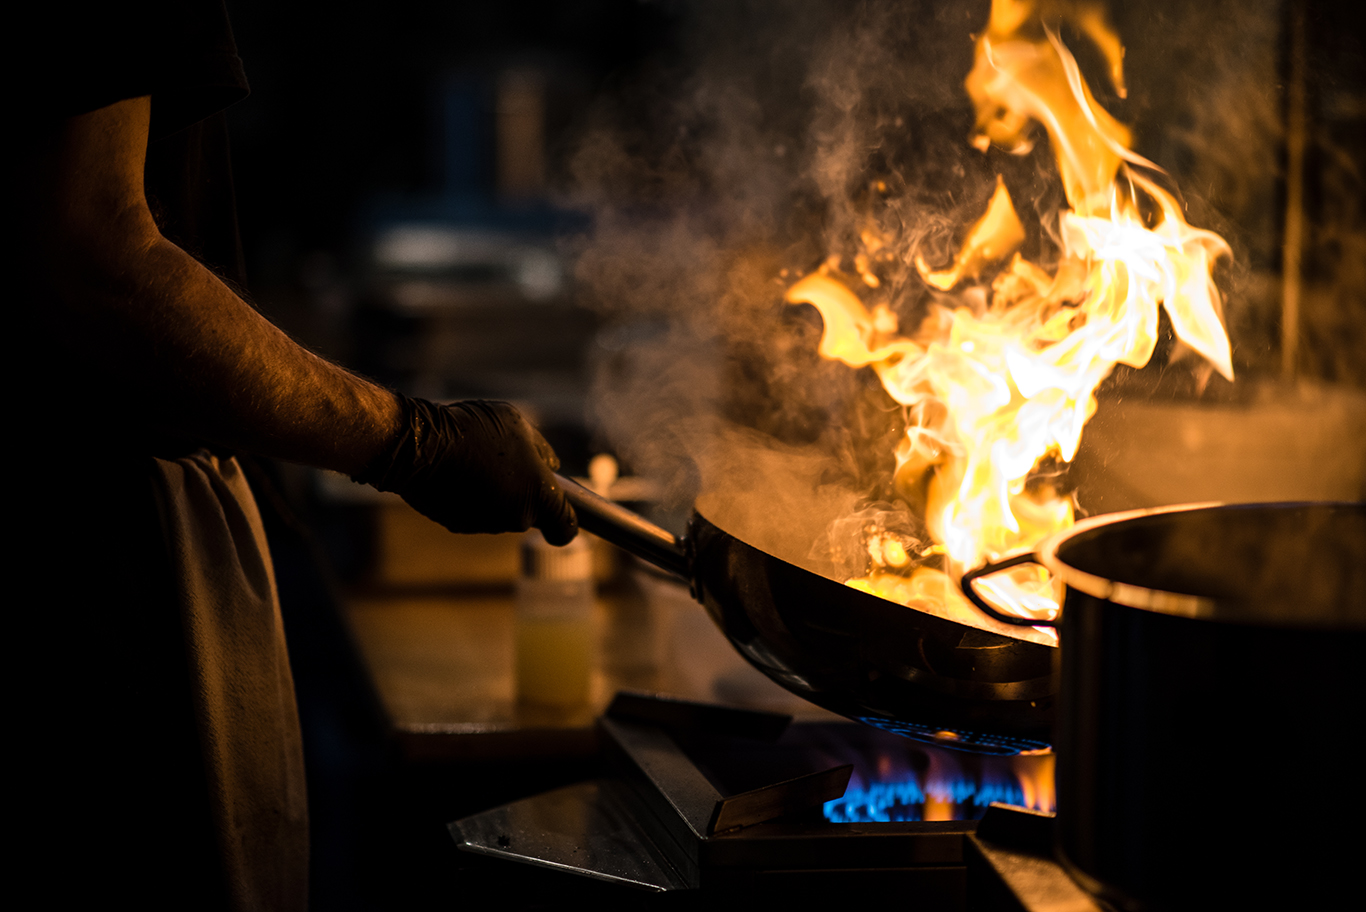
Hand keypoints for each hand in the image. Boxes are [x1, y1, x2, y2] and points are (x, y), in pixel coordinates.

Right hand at [354, 397, 576, 544]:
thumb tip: (551, 465)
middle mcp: (516, 518)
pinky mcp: (458, 526)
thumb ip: (541, 450)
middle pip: (530, 515)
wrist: (418, 446)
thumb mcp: (518, 425)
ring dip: (496, 494)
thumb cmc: (473, 429)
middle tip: (506, 464)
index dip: (567, 522)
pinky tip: (458, 472)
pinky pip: (475, 513)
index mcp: (538, 496)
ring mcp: (486, 525)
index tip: (561, 512)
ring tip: (477, 461)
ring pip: (501, 513)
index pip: (566, 528)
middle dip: (523, 494)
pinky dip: (471, 499)